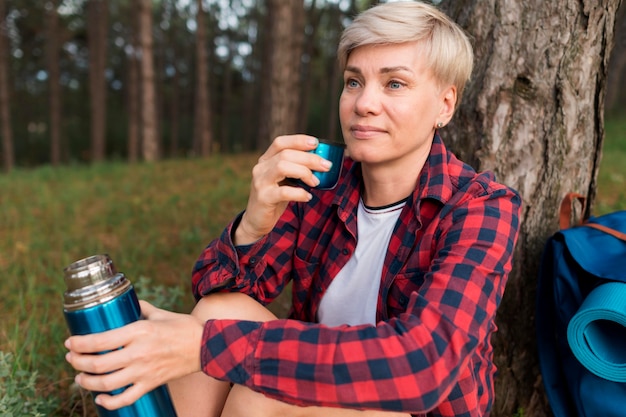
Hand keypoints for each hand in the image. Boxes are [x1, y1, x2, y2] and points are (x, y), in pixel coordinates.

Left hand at [64, 300, 203, 409]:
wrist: (206, 346)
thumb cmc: (183, 327)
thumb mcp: (160, 313)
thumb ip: (140, 308)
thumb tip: (126, 303)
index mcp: (139, 331)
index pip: (99, 340)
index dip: (79, 343)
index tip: (70, 343)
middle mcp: (138, 352)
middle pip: (97, 363)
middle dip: (78, 362)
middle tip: (71, 358)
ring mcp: (144, 370)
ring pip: (106, 383)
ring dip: (87, 382)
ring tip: (80, 377)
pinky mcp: (151, 383)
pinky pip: (125, 399)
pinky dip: (109, 403)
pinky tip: (101, 398)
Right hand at [234, 134, 332, 244]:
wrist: (256, 220)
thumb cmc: (275, 197)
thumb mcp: (284, 180)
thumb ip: (296, 169)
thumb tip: (322, 162)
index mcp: (266, 160)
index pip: (280, 142)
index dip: (298, 140)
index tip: (316, 143)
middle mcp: (261, 168)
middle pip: (286, 154)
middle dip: (309, 158)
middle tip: (326, 166)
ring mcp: (260, 182)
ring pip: (283, 167)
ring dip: (304, 172)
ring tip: (316, 182)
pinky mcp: (263, 198)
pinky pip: (284, 192)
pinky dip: (299, 193)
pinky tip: (307, 197)